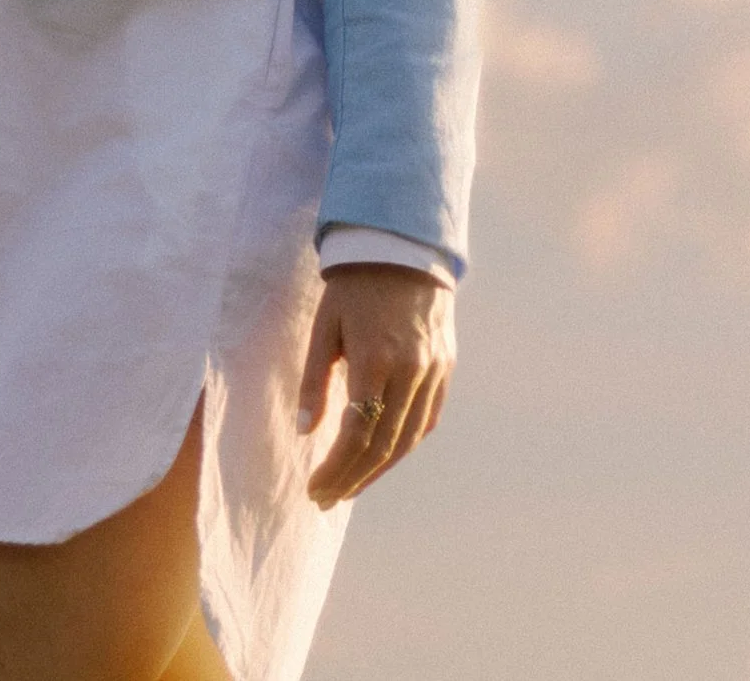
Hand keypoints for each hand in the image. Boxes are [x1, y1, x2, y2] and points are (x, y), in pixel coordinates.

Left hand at [295, 262, 454, 509]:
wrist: (402, 249)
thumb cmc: (353, 287)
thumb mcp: (324, 326)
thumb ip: (314, 381)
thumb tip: (304, 431)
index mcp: (375, 359)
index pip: (356, 434)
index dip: (336, 469)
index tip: (314, 489)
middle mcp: (410, 370)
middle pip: (383, 445)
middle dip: (352, 478)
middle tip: (326, 499)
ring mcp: (433, 370)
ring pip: (408, 439)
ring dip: (378, 470)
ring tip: (351, 486)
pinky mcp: (445, 367)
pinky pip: (427, 419)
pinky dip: (405, 444)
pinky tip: (384, 458)